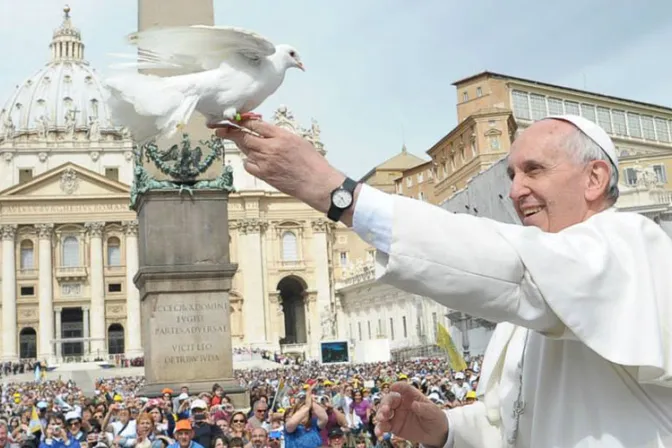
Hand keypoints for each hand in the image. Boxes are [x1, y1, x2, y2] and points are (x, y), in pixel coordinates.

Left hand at [215, 121, 347, 216]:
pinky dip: (249, 161)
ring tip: (239, 143)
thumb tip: (264, 131)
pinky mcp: (264, 175)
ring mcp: (266, 162)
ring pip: (245, 150)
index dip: (241, 121)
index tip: (233, 119)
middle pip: (244, 136)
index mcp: (281, 136)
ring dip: (241, 146)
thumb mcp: (297, 140)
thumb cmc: (312, 162)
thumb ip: (279, 135)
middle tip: (219, 129)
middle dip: (229, 132)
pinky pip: (249, 165)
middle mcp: (271, 148)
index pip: (255, 124)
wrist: (317, 183)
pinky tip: (255, 160)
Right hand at [375, 382, 448, 446]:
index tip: (392, 387)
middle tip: (385, 410)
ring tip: (381, 419)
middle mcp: (401, 403)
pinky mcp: (393, 426)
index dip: (397, 386)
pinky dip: (379, 428)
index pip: (403, 388)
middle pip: (389, 399)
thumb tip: (414, 404)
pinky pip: (384, 426)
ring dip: (380, 414)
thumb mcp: (433, 413)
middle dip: (385, 403)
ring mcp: (395, 414)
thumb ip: (424, 409)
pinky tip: (379, 433)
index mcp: (410, 396)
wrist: (435, 434)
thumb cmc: (435, 418)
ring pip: (383, 412)